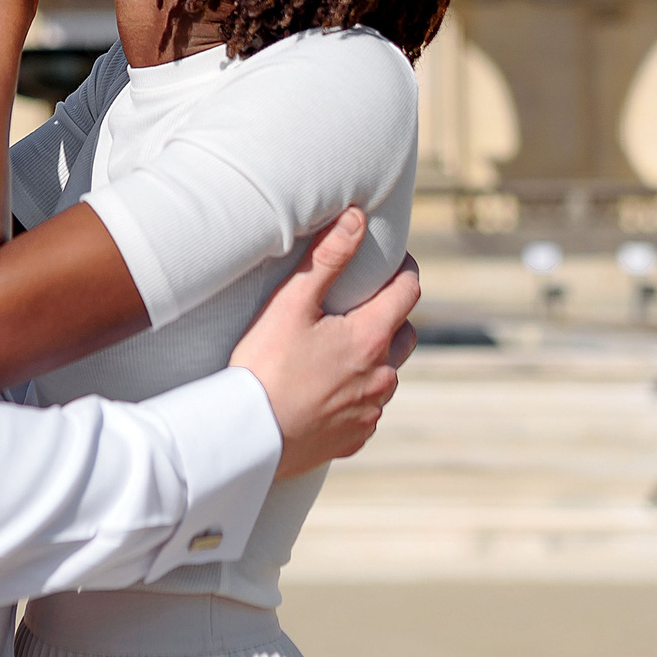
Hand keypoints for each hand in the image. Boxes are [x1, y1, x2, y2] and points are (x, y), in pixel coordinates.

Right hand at [229, 209, 421, 477]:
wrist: (248, 438)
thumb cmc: (264, 366)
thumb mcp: (291, 303)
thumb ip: (327, 258)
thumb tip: (357, 218)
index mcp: (371, 339)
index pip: (408, 291)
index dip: (404, 269)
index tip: (393, 258)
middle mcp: (381, 377)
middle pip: (404, 334)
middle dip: (392, 314)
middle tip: (364, 302)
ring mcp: (370, 412)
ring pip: (388, 375)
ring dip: (377, 357)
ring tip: (344, 346)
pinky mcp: (353, 438)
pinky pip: (368, 410)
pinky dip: (358, 394)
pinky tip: (330, 389)